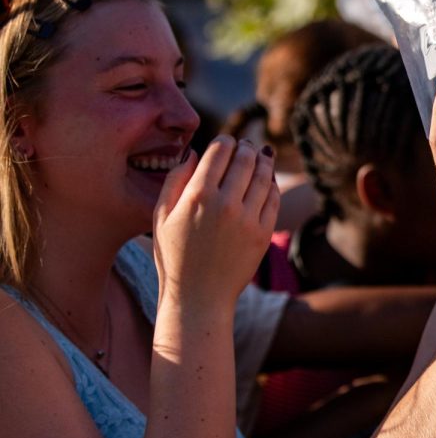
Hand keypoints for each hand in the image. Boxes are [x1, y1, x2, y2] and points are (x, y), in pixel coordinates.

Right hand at [153, 136, 279, 308]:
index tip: (227, 141)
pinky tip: (266, 180)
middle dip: (246, 148)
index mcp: (197, 195)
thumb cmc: (174, 255)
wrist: (198, 297)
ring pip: (263, 176)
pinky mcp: (263, 233)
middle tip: (245, 146)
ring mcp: (248, 218)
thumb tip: (195, 151)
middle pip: (245, 159)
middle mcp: (225, 203)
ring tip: (260, 156)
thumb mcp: (161, 215)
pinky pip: (273, 198)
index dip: (226, 141)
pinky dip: (271, 184)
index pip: (220, 151)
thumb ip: (175, 179)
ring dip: (263, 161)